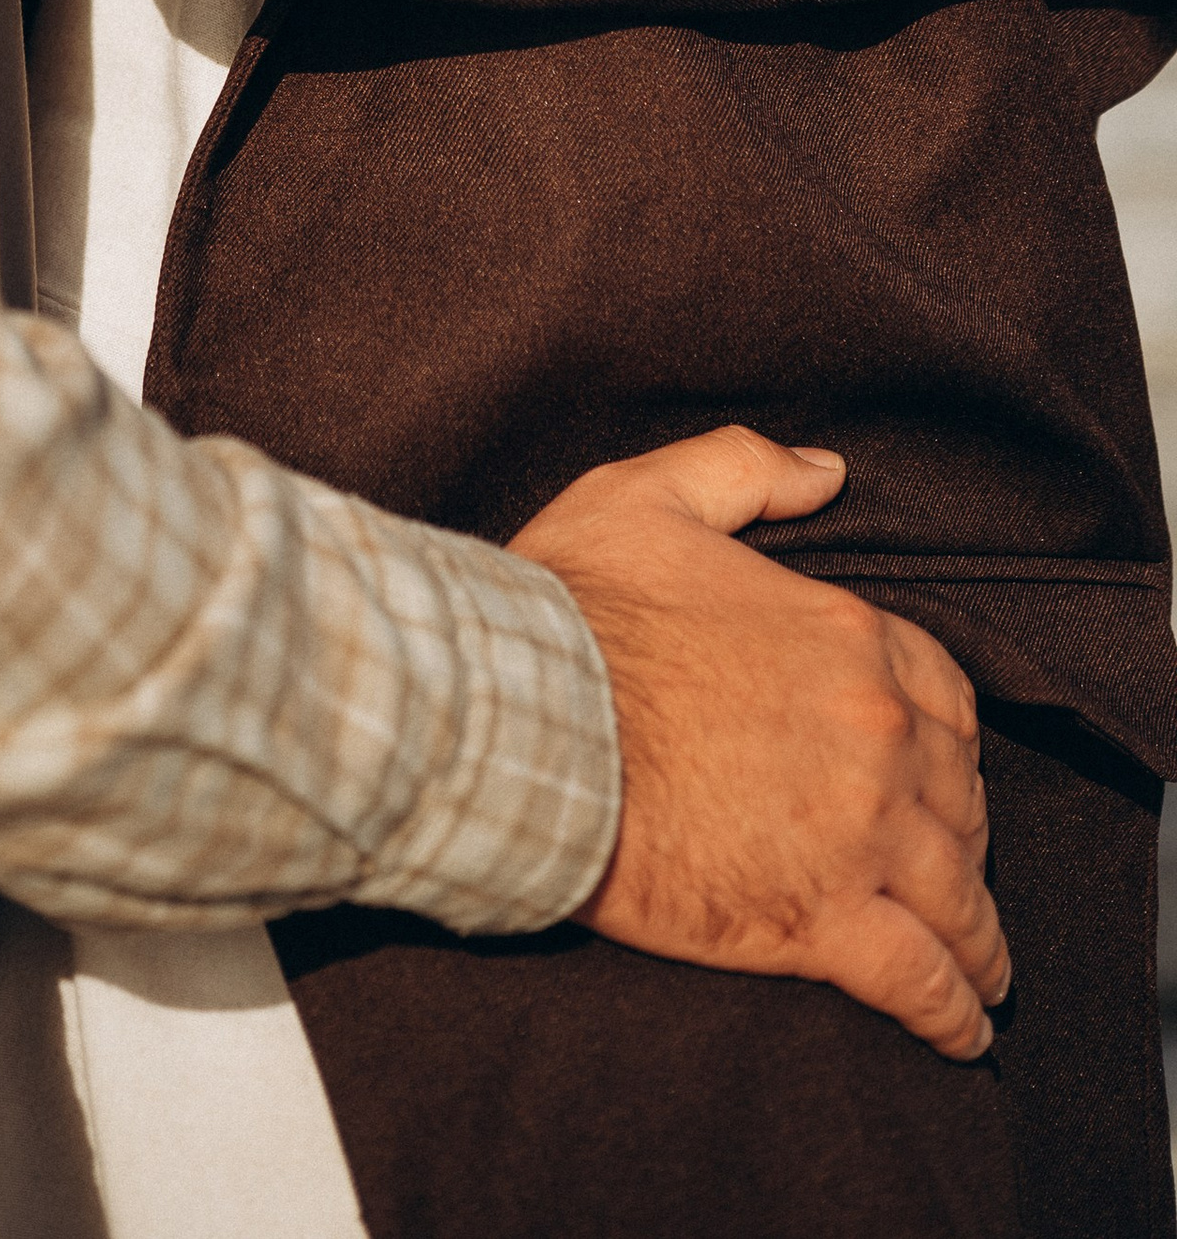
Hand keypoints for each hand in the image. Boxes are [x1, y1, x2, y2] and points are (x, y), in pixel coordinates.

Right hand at [511, 428, 1007, 1059]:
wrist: (519, 717)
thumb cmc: (570, 610)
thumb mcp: (647, 496)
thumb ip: (745, 469)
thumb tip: (827, 472)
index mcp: (845, 638)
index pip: (942, 698)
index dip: (946, 744)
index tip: (938, 777)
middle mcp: (873, 734)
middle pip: (958, 801)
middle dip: (962, 841)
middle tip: (951, 876)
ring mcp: (855, 831)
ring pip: (954, 895)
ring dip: (977, 938)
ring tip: (979, 972)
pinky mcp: (817, 919)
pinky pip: (917, 978)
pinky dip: (949, 1011)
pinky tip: (958, 1030)